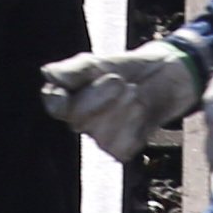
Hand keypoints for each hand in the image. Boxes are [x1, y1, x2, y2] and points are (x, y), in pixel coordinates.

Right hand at [39, 42, 204, 160]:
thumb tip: (48, 74)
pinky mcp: (120, 150)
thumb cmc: (127, 69)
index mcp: (69, 96)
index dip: (58, 101)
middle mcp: (80, 120)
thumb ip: (75, 70)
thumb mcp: (101, 62)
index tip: (64, 97)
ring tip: (134, 92)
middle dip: (99, 96)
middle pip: (77, 118)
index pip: (53, 103)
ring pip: (100, 135)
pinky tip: (140, 111)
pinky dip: (134, 126)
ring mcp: (99, 137)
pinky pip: (120, 146)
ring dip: (121, 110)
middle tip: (118, 80)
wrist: (163, 78)